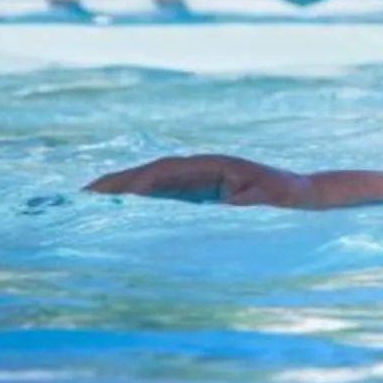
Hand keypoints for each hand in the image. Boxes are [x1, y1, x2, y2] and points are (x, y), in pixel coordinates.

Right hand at [87, 154, 321, 205]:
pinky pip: (160, 199)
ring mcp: (196, 181)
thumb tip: (227, 206)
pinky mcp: (197, 195)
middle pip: (150, 174)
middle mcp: (200, 169)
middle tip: (79, 197)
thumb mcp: (272, 197)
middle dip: (116, 184)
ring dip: (120, 193)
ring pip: (150, 186)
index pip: (165, 171)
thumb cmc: (288, 193)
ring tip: (85, 205)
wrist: (302, 192)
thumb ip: (250, 202)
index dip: (136, 182)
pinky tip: (116, 217)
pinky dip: (137, 205)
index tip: (110, 195)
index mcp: (213, 165)